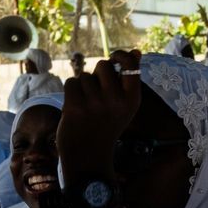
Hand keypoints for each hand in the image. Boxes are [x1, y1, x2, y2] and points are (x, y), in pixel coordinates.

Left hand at [58, 50, 143, 175]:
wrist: (89, 156)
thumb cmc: (107, 126)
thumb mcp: (124, 105)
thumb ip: (128, 79)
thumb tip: (136, 52)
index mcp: (133, 99)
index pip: (130, 65)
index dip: (121, 56)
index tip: (115, 58)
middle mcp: (117, 100)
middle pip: (103, 65)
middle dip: (97, 74)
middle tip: (97, 94)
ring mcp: (96, 103)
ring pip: (84, 76)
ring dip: (82, 86)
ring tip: (86, 105)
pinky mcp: (76, 106)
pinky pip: (71, 83)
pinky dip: (71, 92)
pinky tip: (75, 106)